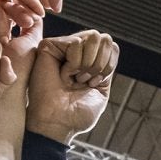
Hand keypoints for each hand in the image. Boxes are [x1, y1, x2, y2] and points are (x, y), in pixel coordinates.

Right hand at [26, 30, 116, 144]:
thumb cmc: (76, 113)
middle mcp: (75, 51)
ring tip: (73, 78)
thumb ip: (107, 64)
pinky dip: (74, 63)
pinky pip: (76, 42)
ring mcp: (62, 47)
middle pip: (104, 38)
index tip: (95, 83)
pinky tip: (62, 75)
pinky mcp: (48, 45)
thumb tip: (109, 42)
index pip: (111, 45)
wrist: (59, 122)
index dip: (109, 65)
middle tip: (84, 81)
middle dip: (100, 63)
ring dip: (88, 64)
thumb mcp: (102, 87)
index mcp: (88, 61)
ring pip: (93, 37)